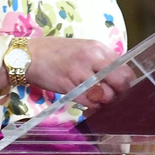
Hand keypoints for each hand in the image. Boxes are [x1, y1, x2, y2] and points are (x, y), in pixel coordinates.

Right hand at [16, 36, 135, 105]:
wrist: (27, 56)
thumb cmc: (54, 53)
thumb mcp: (81, 49)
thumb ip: (99, 60)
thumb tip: (116, 76)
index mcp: (97, 48)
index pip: (124, 67)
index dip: (126, 81)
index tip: (122, 88)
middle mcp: (92, 57)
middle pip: (120, 80)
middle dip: (121, 93)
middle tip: (114, 98)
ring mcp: (80, 71)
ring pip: (106, 94)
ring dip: (106, 102)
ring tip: (100, 101)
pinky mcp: (69, 85)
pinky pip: (90, 101)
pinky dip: (93, 106)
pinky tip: (89, 104)